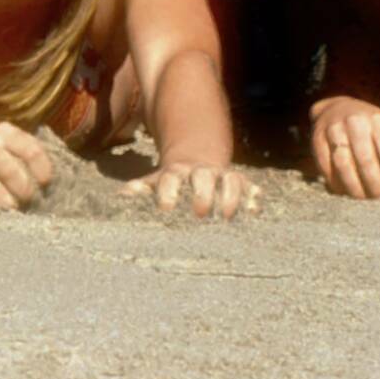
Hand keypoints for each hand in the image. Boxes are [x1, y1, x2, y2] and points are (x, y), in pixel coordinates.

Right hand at [0, 121, 54, 212]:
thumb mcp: (15, 148)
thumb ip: (33, 162)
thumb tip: (52, 190)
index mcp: (5, 133)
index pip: (29, 149)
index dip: (41, 169)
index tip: (45, 184)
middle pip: (6, 166)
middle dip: (21, 186)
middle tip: (28, 201)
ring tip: (10, 210)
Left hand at [123, 160, 257, 219]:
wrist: (195, 162)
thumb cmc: (170, 182)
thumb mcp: (154, 183)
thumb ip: (141, 189)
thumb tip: (124, 195)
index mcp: (175, 172)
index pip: (171, 178)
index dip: (168, 191)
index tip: (166, 208)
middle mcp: (200, 171)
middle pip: (203, 176)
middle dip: (202, 193)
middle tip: (199, 213)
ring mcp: (222, 175)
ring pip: (230, 179)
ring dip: (231, 195)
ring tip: (228, 216)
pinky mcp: (240, 181)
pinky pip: (249, 186)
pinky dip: (253, 196)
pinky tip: (255, 209)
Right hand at [310, 96, 379, 199]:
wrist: (336, 107)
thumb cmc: (368, 126)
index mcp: (378, 120)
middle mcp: (355, 121)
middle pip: (366, 160)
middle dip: (374, 184)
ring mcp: (334, 128)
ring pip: (344, 163)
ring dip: (354, 186)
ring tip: (362, 200)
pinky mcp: (317, 138)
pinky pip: (325, 165)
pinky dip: (335, 182)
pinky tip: (343, 193)